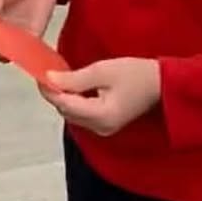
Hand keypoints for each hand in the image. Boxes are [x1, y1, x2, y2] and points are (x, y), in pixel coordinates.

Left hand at [42, 57, 160, 134]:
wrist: (162, 84)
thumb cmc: (135, 74)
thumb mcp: (102, 71)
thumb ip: (74, 78)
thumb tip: (48, 79)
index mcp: (100, 116)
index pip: (64, 104)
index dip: (49, 89)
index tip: (39, 72)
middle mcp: (100, 128)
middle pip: (66, 111)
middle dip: (55, 93)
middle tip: (48, 72)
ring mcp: (104, 129)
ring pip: (72, 114)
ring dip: (64, 97)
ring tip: (59, 77)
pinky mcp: (106, 125)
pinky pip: (82, 115)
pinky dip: (74, 101)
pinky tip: (73, 87)